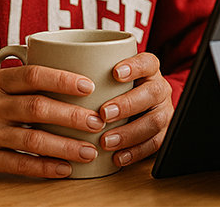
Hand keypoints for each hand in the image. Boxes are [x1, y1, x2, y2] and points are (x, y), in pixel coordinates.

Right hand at [0, 65, 106, 176]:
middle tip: (97, 121)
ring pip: (32, 140)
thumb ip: (22, 83)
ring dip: (65, 146)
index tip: (88, 86)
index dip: (63, 79)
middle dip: (71, 116)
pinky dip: (45, 168)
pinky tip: (64, 170)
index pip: (33, 75)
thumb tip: (72, 78)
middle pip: (37, 108)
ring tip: (88, 150)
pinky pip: (19, 165)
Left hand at [96, 52, 172, 166]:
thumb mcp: (108, 78)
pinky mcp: (162, 134)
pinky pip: (154, 144)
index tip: (115, 73)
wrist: (137, 111)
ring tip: (106, 141)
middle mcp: (159, 89)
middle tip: (104, 114)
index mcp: (148, 70)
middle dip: (127, 104)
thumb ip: (93, 74)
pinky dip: (135, 152)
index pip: (147, 62)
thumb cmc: (115, 91)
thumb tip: (56, 72)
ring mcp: (163, 111)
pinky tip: (118, 157)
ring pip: (154, 121)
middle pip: (152, 93)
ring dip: (129, 133)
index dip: (134, 67)